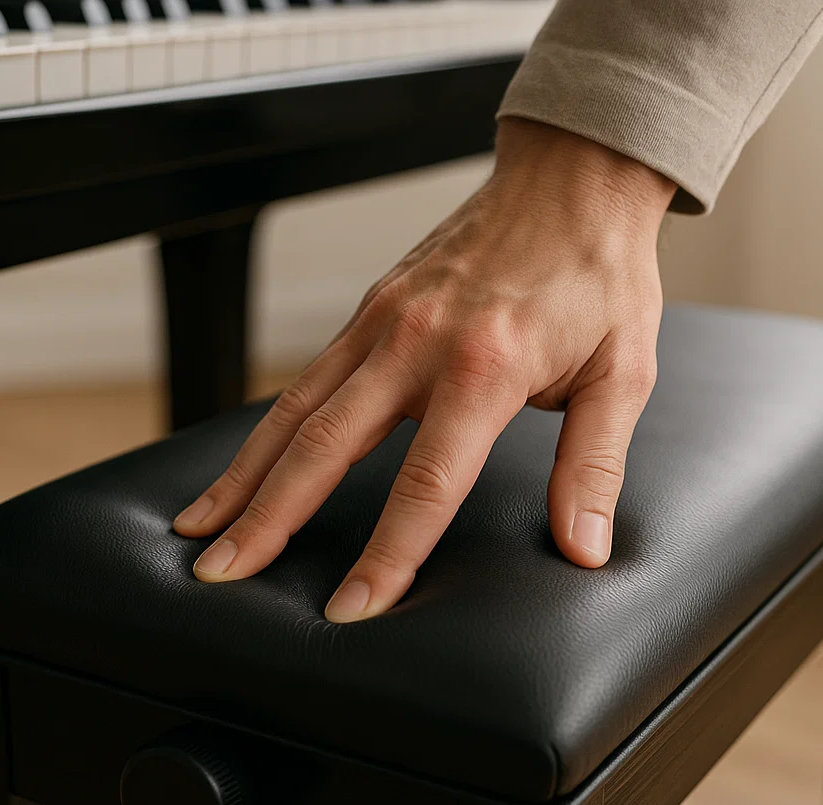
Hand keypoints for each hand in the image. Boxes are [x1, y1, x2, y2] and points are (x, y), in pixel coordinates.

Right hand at [174, 118, 675, 621]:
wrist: (572, 177)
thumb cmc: (599, 275)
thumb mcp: (621, 372)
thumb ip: (593, 466)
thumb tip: (583, 549)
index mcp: (484, 367)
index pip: (425, 484)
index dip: (387, 555)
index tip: (353, 608)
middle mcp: (417, 343)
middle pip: (323, 446)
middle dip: (268, 519)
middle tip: (225, 574)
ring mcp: (382, 321)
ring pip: (293, 410)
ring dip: (243, 475)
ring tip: (200, 528)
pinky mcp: (369, 308)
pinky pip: (305, 378)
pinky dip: (265, 429)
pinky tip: (245, 466)